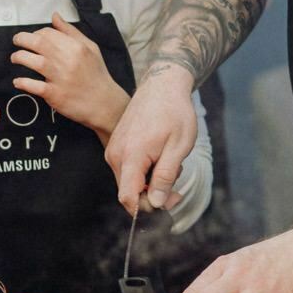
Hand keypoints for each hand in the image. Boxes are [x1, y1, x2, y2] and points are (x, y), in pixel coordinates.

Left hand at [12, 12, 127, 135]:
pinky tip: (18, 81)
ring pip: (33, 62)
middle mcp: (67, 60)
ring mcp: (60, 78)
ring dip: (19, 58)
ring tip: (15, 58)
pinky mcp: (55, 95)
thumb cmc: (96, 74)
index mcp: (76, 47)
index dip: (36, 33)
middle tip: (17, 42)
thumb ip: (71, 31)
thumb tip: (55, 16)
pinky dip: (23, 82)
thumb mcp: (90, 48)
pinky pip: (34, 86)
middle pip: (38, 43)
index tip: (33, 37)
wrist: (104, 103)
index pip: (49, 33)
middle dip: (21, 39)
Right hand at [103, 65, 197, 212]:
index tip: (168, 203)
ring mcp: (114, 149)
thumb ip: (165, 177)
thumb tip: (156, 203)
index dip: (147, 208)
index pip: (128, 198)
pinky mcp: (117, 145)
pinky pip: (129, 169)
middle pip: (128, 192)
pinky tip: (161, 157)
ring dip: (151, 182)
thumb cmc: (174, 112)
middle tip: (177, 186)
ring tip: (171, 164)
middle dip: (153, 195)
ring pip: (130, 182)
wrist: (162, 85)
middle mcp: (116, 155)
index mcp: (131, 156)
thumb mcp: (178, 147)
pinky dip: (145, 171)